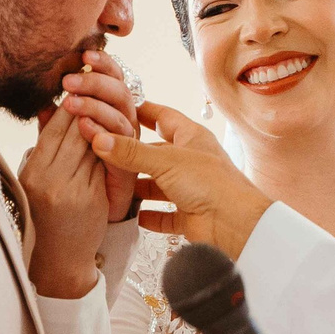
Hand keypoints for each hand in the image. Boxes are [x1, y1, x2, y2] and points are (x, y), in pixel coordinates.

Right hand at [18, 97, 111, 298]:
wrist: (58, 264)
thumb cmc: (45, 221)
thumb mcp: (37, 182)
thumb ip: (45, 146)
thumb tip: (47, 109)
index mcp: (32, 173)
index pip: (53, 129)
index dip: (70, 107)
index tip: (83, 90)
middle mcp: (49, 179)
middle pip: (74, 132)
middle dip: (91, 109)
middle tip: (104, 89)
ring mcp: (72, 190)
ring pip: (92, 145)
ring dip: (106, 124)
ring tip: (117, 105)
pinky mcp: (92, 200)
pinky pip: (104, 166)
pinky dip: (114, 150)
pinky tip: (124, 135)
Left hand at [58, 50, 144, 223]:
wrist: (80, 229)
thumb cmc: (69, 184)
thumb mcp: (57, 150)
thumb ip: (53, 128)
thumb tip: (41, 103)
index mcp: (110, 112)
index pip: (111, 78)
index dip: (100, 65)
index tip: (81, 54)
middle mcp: (123, 124)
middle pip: (119, 90)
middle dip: (94, 81)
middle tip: (69, 80)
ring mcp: (128, 145)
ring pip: (121, 112)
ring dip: (96, 104)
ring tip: (71, 102)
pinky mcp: (129, 166)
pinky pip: (121, 142)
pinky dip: (102, 131)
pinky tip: (84, 126)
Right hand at [85, 104, 272, 257]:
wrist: (235, 224)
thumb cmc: (211, 183)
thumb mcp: (166, 161)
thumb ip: (131, 153)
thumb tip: (99, 139)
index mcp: (191, 138)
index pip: (162, 117)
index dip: (141, 111)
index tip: (118, 109)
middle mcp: (191, 161)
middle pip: (156, 154)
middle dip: (132, 155)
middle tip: (104, 151)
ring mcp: (190, 189)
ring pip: (158, 186)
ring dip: (138, 188)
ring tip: (112, 186)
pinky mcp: (189, 216)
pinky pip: (165, 215)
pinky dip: (150, 216)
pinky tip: (133, 216)